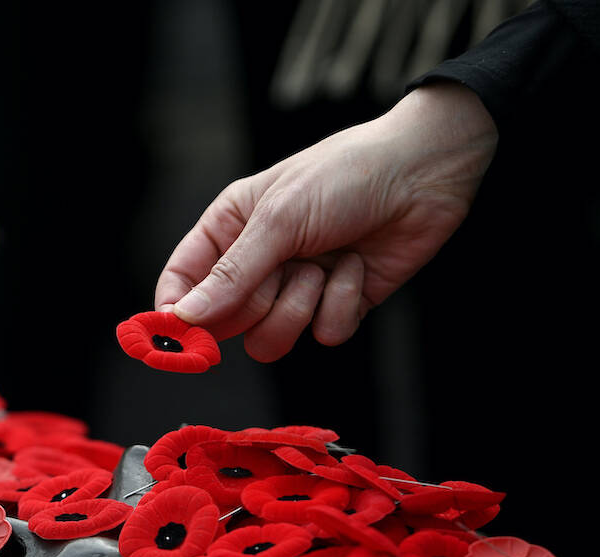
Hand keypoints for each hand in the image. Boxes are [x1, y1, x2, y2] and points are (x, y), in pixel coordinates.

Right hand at [154, 82, 497, 361]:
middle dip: (257, 303)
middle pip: (226, 322)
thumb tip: (185, 318)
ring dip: (301, 307)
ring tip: (325, 265)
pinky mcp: (337, 305)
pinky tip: (356, 265)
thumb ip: (231, 275)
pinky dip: (342, 302)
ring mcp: (297, 287)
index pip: (182, 282)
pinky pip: (323, 334)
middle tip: (281, 272)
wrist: (423, 174)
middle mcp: (258, 262)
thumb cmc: (344, 176)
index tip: (180, 336)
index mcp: (229, 229)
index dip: (177, 313)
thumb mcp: (279, 219)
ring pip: (271, 339)